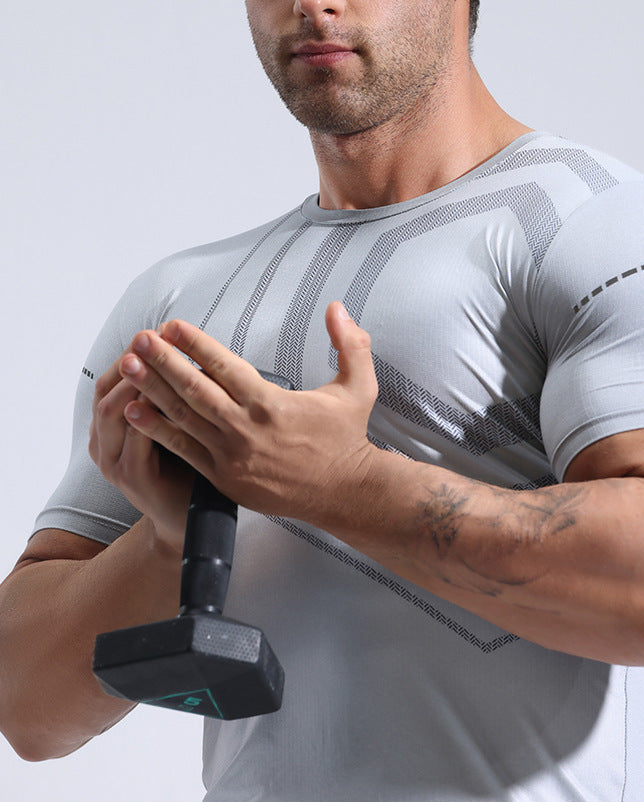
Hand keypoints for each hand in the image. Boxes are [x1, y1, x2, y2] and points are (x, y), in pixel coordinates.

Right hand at [89, 345, 194, 553]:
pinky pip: (135, 441)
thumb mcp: (171, 424)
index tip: (155, 331)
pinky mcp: (133, 478)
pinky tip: (160, 399)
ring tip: (147, 360)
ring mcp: (114, 462)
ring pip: (113, 412)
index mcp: (110, 427)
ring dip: (132, 384)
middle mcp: (104, 443)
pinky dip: (146, 418)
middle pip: (105, 391)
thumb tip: (181, 347)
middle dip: (128, 362)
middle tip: (149, 339)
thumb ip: (167, 394)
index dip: (131, 354)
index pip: (110, 380)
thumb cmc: (183, 467)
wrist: (187, 519)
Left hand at [114, 302, 379, 524]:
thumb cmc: (346, 439)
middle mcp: (246, 429)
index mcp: (272, 404)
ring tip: (127, 367)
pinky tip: (133, 411)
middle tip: (139, 339)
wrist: (344, 493)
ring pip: (183, 417)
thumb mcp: (358, 387)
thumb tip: (338, 308)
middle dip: (162, 362)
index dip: (196, 345)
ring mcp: (231, 456)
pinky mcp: (223, 479)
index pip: (225, 367)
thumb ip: (350, 344)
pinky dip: (157, 430)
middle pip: (195, 390)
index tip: (172, 326)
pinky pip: (183, 450)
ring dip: (151, 390)